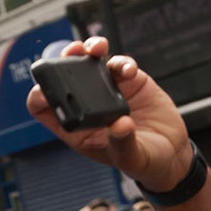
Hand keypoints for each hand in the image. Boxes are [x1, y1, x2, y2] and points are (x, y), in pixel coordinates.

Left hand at [25, 37, 193, 194]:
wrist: (171, 153)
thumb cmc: (143, 161)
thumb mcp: (130, 158)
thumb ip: (122, 142)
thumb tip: (119, 125)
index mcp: (76, 127)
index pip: (44, 107)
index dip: (40, 96)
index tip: (47, 89)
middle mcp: (87, 105)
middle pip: (63, 77)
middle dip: (63, 61)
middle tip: (71, 54)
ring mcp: (107, 91)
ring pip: (90, 63)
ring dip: (90, 50)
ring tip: (97, 48)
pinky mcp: (129, 82)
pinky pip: (120, 65)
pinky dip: (123, 63)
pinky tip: (129, 71)